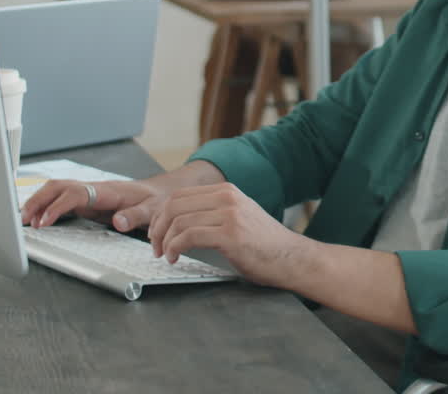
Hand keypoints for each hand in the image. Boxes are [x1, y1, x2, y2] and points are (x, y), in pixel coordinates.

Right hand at [21, 178, 168, 230]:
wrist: (158, 193)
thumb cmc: (154, 200)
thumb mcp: (152, 210)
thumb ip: (135, 216)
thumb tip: (118, 222)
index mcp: (107, 190)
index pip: (75, 194)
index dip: (57, 207)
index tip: (44, 221)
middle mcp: (94, 188)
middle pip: (58, 187)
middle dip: (38, 200)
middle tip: (23, 219)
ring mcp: (89, 193)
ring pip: (56, 190)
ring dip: (38, 202)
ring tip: (23, 220)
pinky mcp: (87, 200)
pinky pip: (61, 199)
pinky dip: (46, 205)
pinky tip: (36, 218)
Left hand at [148, 183, 303, 286]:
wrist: (291, 258)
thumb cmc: (264, 245)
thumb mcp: (238, 217)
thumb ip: (213, 212)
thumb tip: (178, 221)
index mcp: (227, 190)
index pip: (178, 195)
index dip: (160, 215)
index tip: (156, 233)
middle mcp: (227, 197)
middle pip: (174, 205)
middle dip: (157, 228)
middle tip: (156, 246)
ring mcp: (230, 214)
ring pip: (179, 221)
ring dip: (165, 241)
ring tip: (167, 255)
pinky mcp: (230, 234)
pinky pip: (189, 236)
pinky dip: (175, 248)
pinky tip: (176, 258)